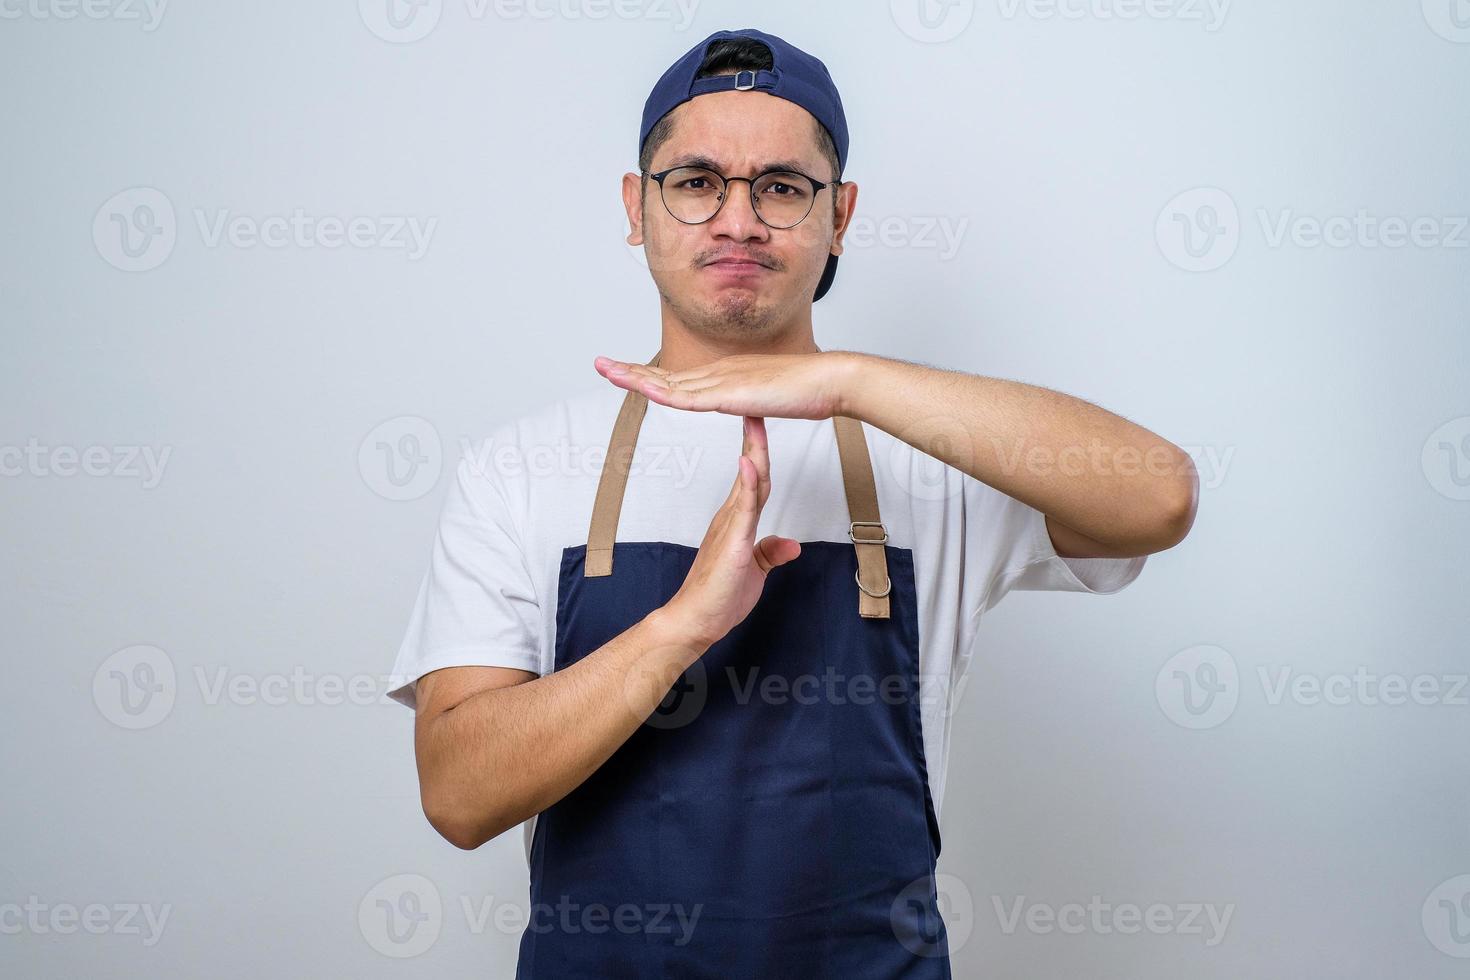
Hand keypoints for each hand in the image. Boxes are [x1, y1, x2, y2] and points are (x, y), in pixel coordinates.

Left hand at [594, 351, 857, 420]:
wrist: (829, 380)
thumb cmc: (809, 390)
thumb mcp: (769, 397)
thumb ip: (753, 400)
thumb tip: (747, 404)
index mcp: (725, 374)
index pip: (678, 377)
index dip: (649, 376)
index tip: (627, 374)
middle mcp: (717, 372)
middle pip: (665, 373)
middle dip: (630, 370)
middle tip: (600, 364)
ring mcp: (722, 381)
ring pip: (668, 381)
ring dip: (635, 376)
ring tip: (605, 369)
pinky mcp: (730, 394)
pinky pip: (689, 396)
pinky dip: (663, 392)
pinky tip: (644, 391)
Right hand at [661, 415, 800, 648]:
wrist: (695, 621)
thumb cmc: (719, 598)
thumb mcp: (754, 571)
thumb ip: (770, 554)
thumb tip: (791, 545)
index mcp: (737, 522)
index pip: (755, 481)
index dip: (760, 454)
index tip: (761, 428)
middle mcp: (731, 518)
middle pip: (752, 473)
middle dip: (756, 440)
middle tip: (757, 408)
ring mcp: (730, 527)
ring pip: (748, 483)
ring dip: (754, 451)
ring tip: (755, 421)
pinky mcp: (732, 541)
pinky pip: (744, 507)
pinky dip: (749, 483)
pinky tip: (750, 462)